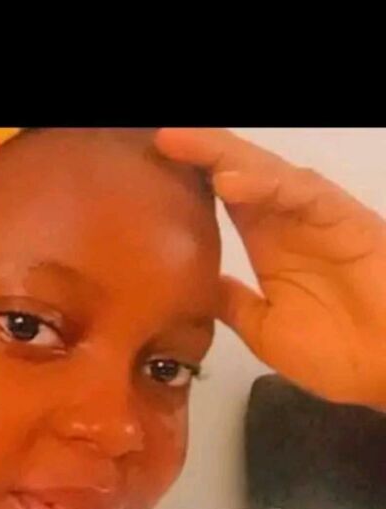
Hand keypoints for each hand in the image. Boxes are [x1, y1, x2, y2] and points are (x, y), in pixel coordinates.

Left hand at [155, 128, 385, 406]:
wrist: (385, 371)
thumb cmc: (334, 353)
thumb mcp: (264, 330)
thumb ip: (233, 303)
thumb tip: (195, 286)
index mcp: (266, 244)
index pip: (220, 199)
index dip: (187, 180)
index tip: (147, 168)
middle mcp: (285, 222)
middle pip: (235, 175)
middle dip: (197, 154)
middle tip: (159, 137)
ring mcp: (313, 216)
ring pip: (263, 172)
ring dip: (220, 156)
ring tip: (178, 142)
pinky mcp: (342, 217)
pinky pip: (301, 192)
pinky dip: (265, 184)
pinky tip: (228, 182)